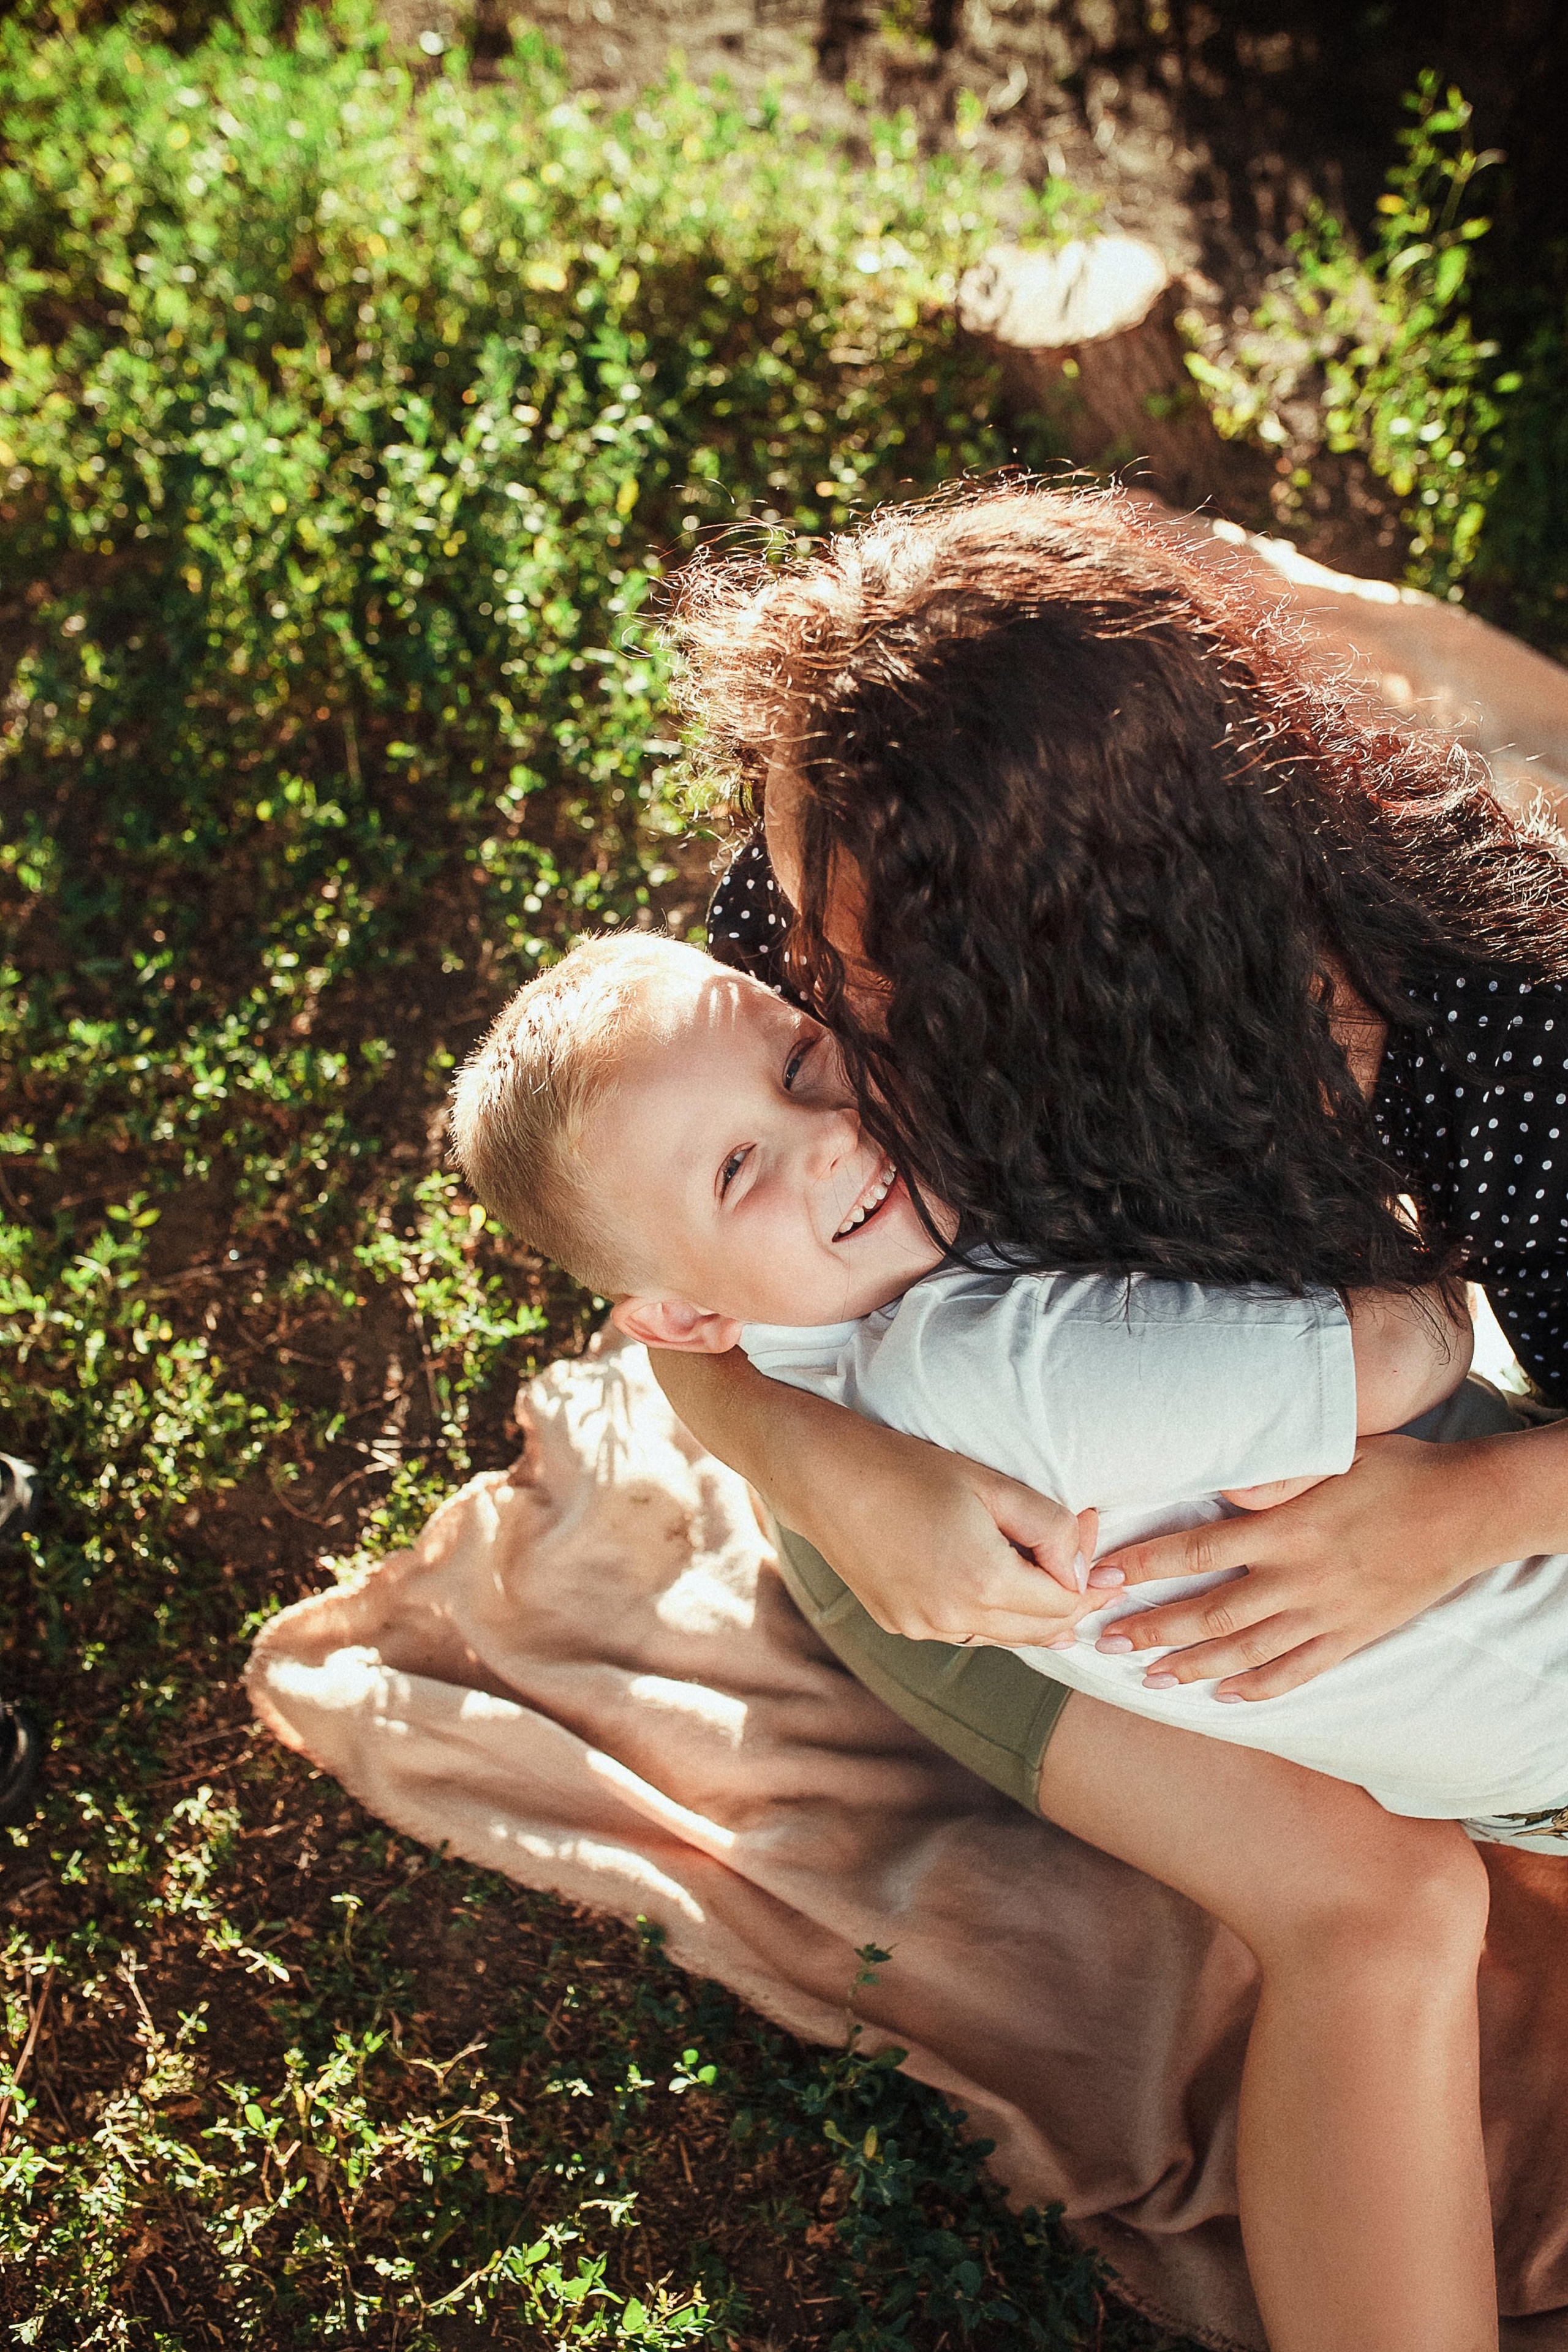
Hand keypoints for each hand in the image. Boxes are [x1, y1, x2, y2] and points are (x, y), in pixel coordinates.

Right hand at [652, 1344, 1095, 1647]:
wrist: (821, 1476)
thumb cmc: (906, 1467)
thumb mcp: (992, 1485)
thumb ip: (1052, 1528)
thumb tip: (1082, 1568)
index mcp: (983, 1584)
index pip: (1065, 1603)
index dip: (1088, 1574)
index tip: (1095, 1538)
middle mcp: (954, 1622)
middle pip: (1042, 1631)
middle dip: (1069, 1598)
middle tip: (1084, 1556)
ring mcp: (922, 1629)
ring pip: (1005, 1637)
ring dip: (1031, 1610)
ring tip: (1043, 1566)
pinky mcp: (900, 1625)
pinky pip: (965, 1632)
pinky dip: (989, 1614)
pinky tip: (992, 1580)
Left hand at [1087, 1433, 1510, 1700]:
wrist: (1467, 1510)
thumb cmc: (1394, 1470)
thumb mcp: (1331, 1456)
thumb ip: (1272, 1477)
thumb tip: (1222, 1488)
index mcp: (1287, 1527)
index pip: (1196, 1550)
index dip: (1144, 1566)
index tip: (1100, 1578)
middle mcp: (1300, 1577)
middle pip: (1211, 1612)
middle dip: (1153, 1629)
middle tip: (1104, 1642)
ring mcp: (1327, 1613)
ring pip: (1246, 1651)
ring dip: (1192, 1666)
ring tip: (1148, 1678)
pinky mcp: (1353, 1635)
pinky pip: (1298, 1671)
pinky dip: (1259, 1687)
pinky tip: (1225, 1696)